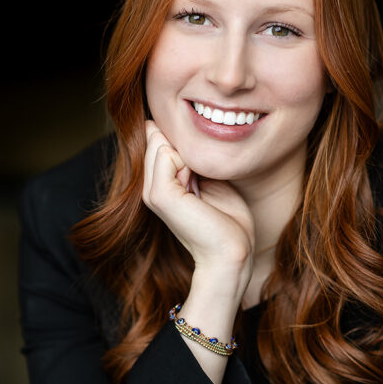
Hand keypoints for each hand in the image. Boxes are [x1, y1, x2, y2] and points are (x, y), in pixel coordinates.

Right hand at [143, 121, 254, 281]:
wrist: (232, 253)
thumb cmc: (228, 220)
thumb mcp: (209, 178)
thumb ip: (192, 157)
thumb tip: (176, 130)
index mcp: (160, 184)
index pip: (158, 138)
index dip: (185, 145)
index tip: (202, 173)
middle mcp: (150, 187)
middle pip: (158, 137)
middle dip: (187, 150)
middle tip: (203, 182)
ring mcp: (152, 192)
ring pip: (161, 143)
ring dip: (189, 157)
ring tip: (200, 187)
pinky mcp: (160, 195)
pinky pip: (167, 154)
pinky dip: (189, 164)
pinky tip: (198, 189)